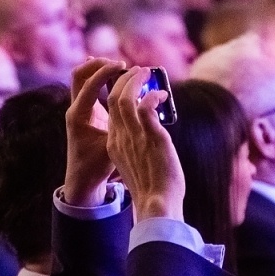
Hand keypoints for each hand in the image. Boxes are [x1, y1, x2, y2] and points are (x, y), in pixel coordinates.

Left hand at [62, 58, 124, 205]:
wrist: (82, 179)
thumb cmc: (97, 166)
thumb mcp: (113, 145)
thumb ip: (125, 125)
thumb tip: (145, 106)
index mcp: (78, 116)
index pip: (89, 84)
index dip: (107, 72)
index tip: (124, 66)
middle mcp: (74, 109)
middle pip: (79, 74)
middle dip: (99, 64)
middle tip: (121, 64)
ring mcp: (78, 109)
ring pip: (82, 78)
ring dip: (100, 69)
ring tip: (121, 67)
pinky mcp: (85, 112)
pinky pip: (90, 86)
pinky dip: (101, 78)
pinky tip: (117, 76)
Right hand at [105, 65, 184, 222]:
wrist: (157, 205)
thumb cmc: (154, 189)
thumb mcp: (138, 165)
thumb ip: (140, 148)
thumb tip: (153, 137)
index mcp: (114, 145)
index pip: (111, 111)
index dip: (118, 92)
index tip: (130, 83)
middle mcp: (120, 137)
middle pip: (113, 98)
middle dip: (123, 79)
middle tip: (138, 71)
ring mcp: (133, 136)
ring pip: (124, 96)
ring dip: (135, 80)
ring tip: (146, 72)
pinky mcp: (150, 136)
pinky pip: (146, 105)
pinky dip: (154, 95)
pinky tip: (163, 96)